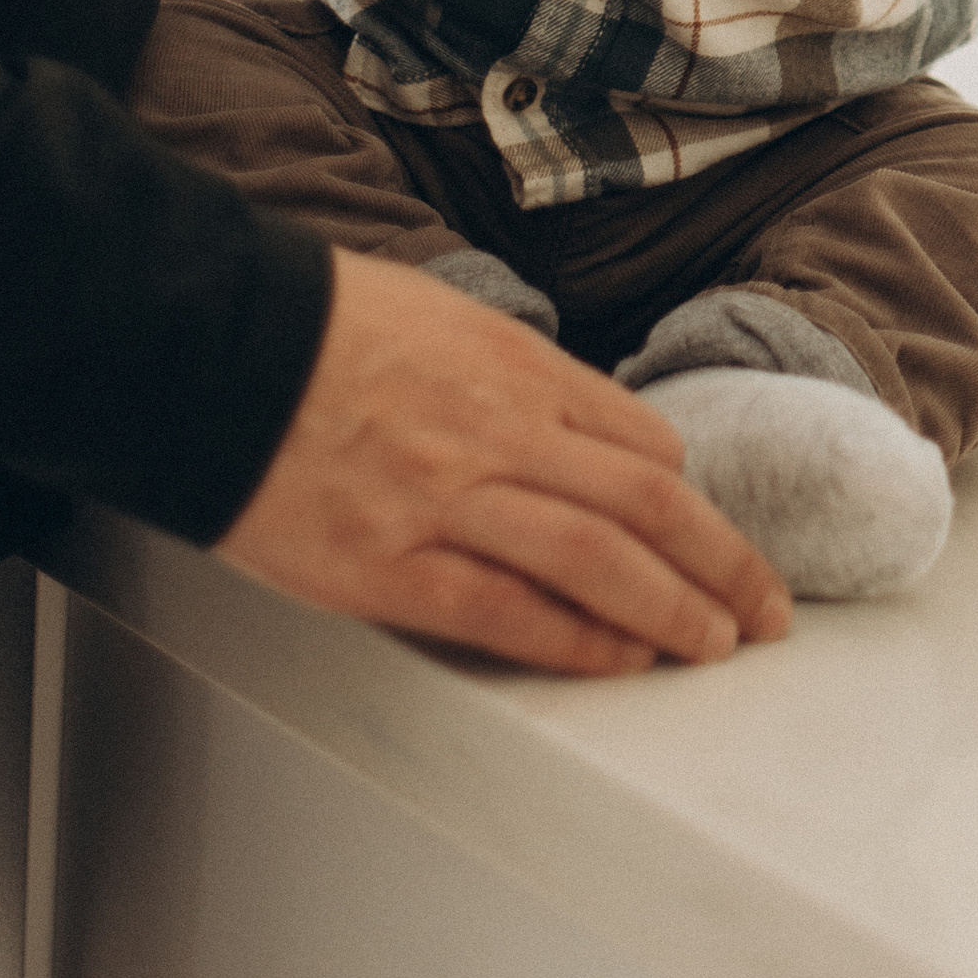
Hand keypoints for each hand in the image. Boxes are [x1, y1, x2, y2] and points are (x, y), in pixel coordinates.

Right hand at [218, 250, 791, 675]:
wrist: (209, 350)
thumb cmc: (313, 326)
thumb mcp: (437, 315)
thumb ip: (506, 374)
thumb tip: (563, 424)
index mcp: (517, 366)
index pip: (641, 442)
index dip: (690, 500)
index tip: (709, 534)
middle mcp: (502, 433)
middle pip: (650, 508)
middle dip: (724, 563)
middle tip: (768, 608)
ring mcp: (448, 503)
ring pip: (599, 564)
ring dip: (674, 611)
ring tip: (717, 645)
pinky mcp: (389, 567)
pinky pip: (508, 614)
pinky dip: (578, 643)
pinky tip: (621, 662)